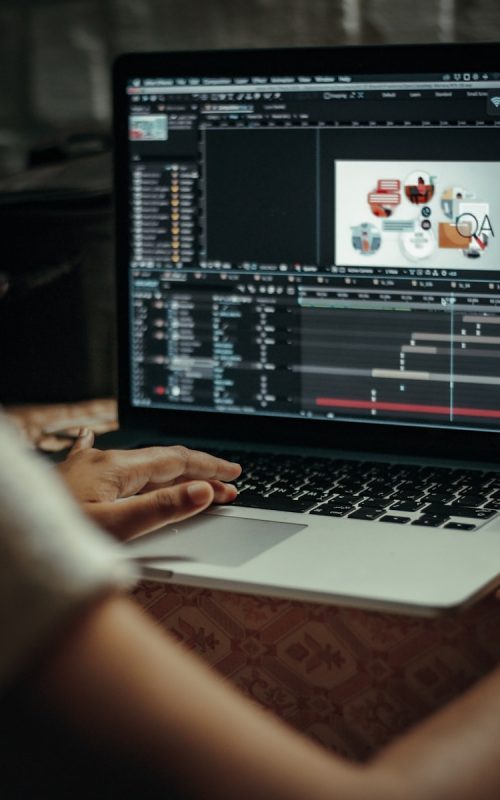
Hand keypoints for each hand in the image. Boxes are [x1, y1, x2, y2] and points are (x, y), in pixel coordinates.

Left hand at [57, 429, 240, 540]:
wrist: (9, 533)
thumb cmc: (55, 536)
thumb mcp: (114, 527)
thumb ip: (160, 508)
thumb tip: (202, 491)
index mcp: (116, 467)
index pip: (176, 461)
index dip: (208, 468)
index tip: (234, 474)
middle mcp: (102, 461)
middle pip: (161, 461)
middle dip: (198, 472)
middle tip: (227, 485)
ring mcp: (86, 468)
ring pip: (139, 464)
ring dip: (171, 472)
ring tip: (193, 480)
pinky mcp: (73, 480)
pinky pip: (104, 460)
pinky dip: (119, 459)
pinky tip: (94, 437)